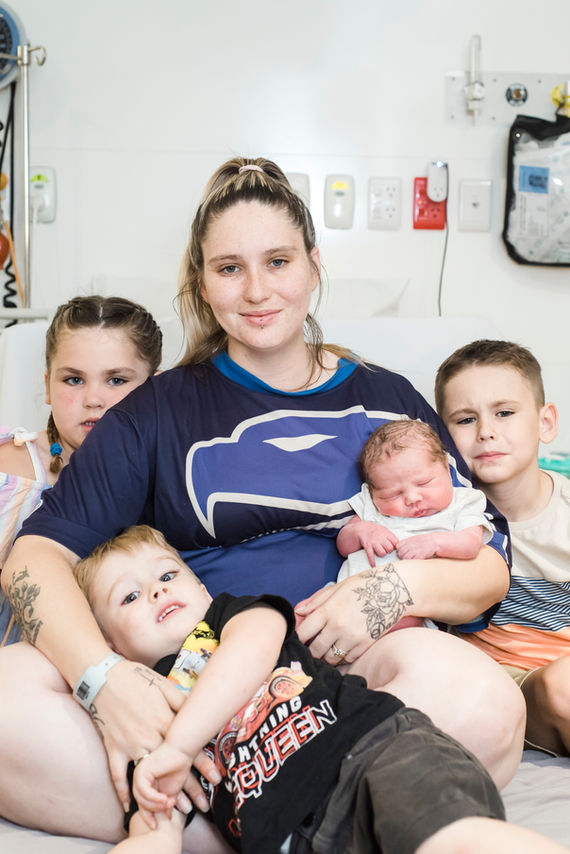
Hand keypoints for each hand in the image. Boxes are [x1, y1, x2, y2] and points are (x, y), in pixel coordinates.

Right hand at [86, 659, 219, 813]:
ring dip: (160, 795)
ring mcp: (129, 744)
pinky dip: (122, 791)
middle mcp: (148, 735)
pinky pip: (117, 774)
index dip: (203, 764)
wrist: (102, 675)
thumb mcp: (163, 684)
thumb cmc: (136, 677)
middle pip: (171, 766)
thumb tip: (200, 709)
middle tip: (201, 806)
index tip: (215, 779)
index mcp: (164, 720)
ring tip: (172, 812)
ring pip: (148, 775)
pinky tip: (128, 806)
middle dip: (188, 787)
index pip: (188, 745)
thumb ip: (182, 700)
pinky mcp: (112, 747)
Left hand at [133, 741, 202, 827]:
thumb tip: (167, 817)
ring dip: (156, 806)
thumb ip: (167, 802)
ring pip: (141, 799)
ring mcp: (139, 774)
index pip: (143, 804)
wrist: (182, 748)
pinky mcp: (141, 771)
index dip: (149, 817)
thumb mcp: (171, 788)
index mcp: (145, 782)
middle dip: (152, 814)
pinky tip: (166, 799)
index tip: (156, 827)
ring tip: (169, 804)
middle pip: (141, 803)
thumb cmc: (178, 764)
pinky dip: (155, 798)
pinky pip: (144, 791)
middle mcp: (139, 779)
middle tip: (165, 818)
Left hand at [295, 563, 412, 663]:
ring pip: (331, 658)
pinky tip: (342, 648)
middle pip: (315, 650)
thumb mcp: (336, 588)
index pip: (304, 632)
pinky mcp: (365, 645)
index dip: (298, 638)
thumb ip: (316, 601)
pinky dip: (342, 657)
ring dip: (326, 656)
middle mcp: (338, 626)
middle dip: (310, 650)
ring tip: (326, 649)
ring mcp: (352, 637)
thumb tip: (298, 611)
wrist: (392, 590)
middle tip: (311, 648)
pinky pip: (347, 659)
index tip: (298, 639)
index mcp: (328, 610)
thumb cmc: (362, 586)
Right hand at [347, 520, 398, 566]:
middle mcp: (380, 537)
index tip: (392, 547)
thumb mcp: (384, 530)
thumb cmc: (374, 530)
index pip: (395, 542)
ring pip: (382, 553)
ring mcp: (374, 542)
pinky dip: (372, 561)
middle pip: (390, 549)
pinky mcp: (368, 546)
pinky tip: (373, 565)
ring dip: (381, 554)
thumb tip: (399, 545)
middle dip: (388, 551)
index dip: (395, 546)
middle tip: (385, 549)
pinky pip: (371, 555)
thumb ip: (391, 536)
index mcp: (386, 533)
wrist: (362, 528)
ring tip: (379, 552)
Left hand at [396, 533, 438, 559]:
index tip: (403, 551)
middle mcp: (410, 544)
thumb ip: (406, 542)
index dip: (400, 550)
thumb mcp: (414, 538)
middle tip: (408, 557)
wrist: (435, 541)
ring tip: (412, 559)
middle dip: (403, 556)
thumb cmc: (425, 541)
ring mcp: (415, 550)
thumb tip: (399, 548)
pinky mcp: (420, 555)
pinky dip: (413, 562)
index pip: (398, 546)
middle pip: (400, 553)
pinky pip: (413, 561)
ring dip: (408, 560)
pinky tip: (417, 560)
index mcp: (408, 540)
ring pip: (405, 558)